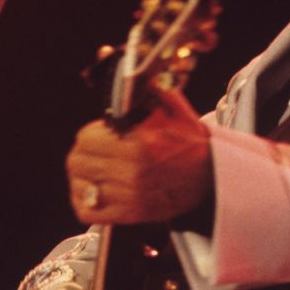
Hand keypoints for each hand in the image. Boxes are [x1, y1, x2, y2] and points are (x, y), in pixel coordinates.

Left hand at [66, 88, 211, 224]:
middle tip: (95, 152)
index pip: (86, 138)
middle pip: (77, 162)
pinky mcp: (128, 214)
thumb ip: (152, 90)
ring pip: (79, 186)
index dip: (90, 134)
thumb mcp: (176, 110)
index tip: (99, 134)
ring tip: (95, 172)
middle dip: (84, 154)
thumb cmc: (192, 144)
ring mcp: (128, 196)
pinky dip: (85, 201)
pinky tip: (96, 191)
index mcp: (139, 143)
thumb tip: (136, 75)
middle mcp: (130, 171)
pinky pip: (87, 211)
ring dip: (82, 177)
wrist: (212, 177)